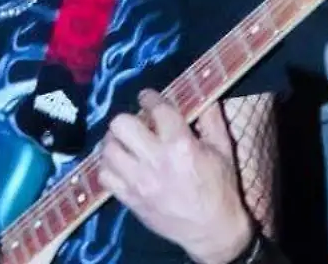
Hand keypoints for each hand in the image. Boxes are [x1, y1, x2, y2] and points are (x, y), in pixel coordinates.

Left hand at [97, 90, 253, 263]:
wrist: (212, 232)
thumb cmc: (220, 189)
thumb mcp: (223, 151)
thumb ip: (212, 120)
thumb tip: (204, 96)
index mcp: (181, 145)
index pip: (156, 109)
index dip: (149, 97)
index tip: (147, 98)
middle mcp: (155, 160)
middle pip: (121, 124)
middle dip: (127, 119)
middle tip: (135, 124)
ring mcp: (139, 181)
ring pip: (107, 149)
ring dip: (114, 142)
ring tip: (124, 143)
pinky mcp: (129, 198)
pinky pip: (104, 175)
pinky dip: (108, 167)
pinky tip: (119, 164)